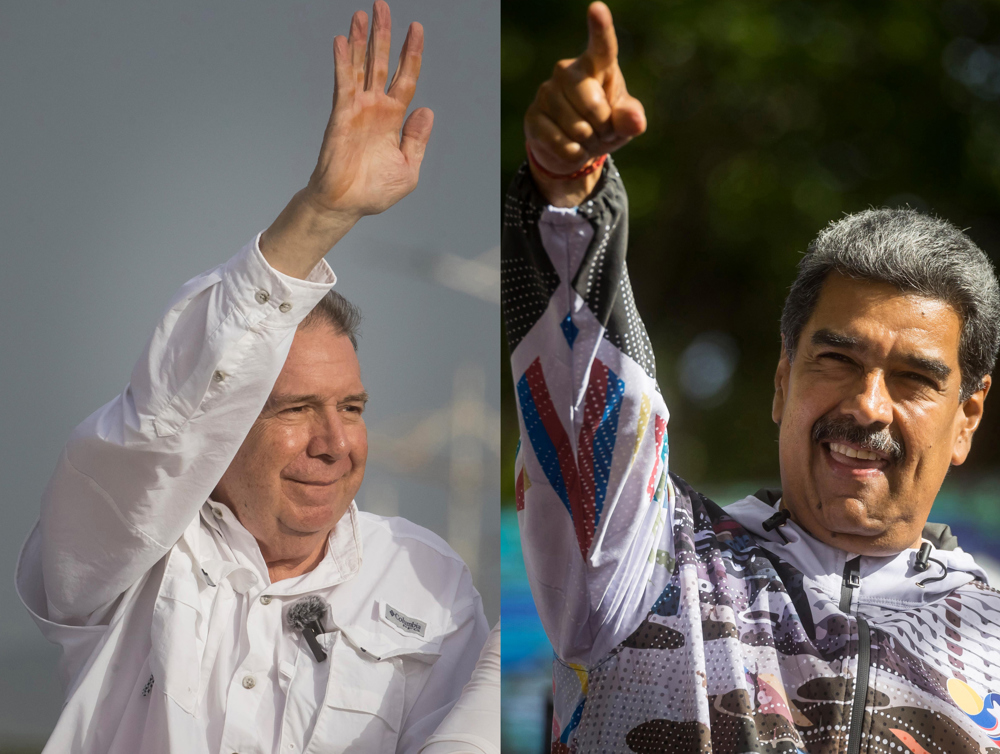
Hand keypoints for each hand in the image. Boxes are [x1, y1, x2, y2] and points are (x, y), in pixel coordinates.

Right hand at [306, 0, 432, 217]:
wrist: (347, 205)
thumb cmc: (375, 190)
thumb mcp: (409, 167)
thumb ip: (418, 139)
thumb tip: (427, 111)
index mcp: (393, 118)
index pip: (405, 78)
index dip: (411, 53)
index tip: (416, 28)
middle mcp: (375, 108)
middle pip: (380, 63)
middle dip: (383, 35)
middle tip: (383, 7)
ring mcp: (357, 109)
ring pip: (360, 66)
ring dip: (360, 40)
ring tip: (362, 14)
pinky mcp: (341, 115)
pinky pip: (343, 83)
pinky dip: (343, 62)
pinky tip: (342, 40)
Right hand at [524, 2, 644, 205]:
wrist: (575, 148)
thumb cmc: (605, 125)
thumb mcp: (624, 123)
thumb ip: (631, 118)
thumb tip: (634, 121)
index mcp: (596, 65)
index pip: (601, 45)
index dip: (600, 27)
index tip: (597, 9)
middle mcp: (567, 71)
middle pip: (593, 104)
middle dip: (604, 126)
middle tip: (602, 130)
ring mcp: (546, 92)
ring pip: (577, 128)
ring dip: (589, 142)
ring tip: (586, 138)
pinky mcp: (533, 116)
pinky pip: (561, 143)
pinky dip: (574, 154)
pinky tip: (573, 149)